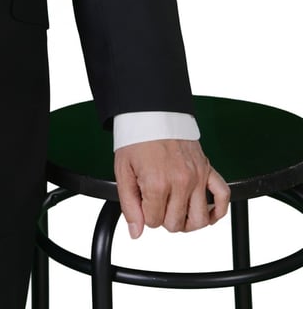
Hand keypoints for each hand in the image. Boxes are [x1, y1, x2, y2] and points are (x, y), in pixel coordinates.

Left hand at [114, 139, 229, 236]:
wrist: (152, 112)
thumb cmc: (137, 138)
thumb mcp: (123, 171)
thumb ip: (129, 204)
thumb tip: (136, 232)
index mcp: (157, 183)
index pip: (154, 221)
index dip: (145, 215)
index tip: (142, 202)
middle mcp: (181, 181)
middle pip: (176, 223)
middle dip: (163, 219)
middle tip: (156, 204)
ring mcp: (197, 176)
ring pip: (200, 219)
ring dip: (188, 222)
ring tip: (177, 212)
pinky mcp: (208, 169)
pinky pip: (223, 196)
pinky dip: (218, 210)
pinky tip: (207, 213)